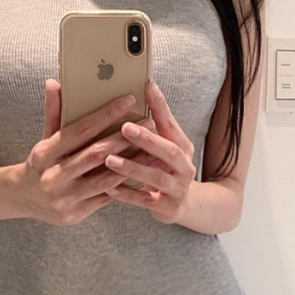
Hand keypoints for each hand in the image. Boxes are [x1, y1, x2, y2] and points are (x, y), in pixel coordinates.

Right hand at [14, 80, 154, 226]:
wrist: (24, 198)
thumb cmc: (42, 163)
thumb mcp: (45, 138)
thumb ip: (54, 112)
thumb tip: (54, 82)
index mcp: (45, 153)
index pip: (80, 130)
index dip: (106, 115)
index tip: (128, 101)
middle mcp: (54, 176)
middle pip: (96, 154)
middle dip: (126, 138)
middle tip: (149, 123)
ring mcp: (65, 198)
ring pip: (106, 179)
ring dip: (133, 163)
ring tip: (153, 148)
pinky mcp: (75, 214)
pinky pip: (106, 197)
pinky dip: (126, 185)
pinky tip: (144, 173)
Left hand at [103, 80, 194, 224]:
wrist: (184, 205)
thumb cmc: (166, 168)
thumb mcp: (166, 146)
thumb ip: (156, 124)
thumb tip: (144, 87)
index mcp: (183, 147)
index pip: (172, 124)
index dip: (161, 106)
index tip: (147, 87)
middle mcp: (185, 167)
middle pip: (169, 151)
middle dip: (147, 139)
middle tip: (125, 127)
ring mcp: (177, 189)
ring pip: (155, 177)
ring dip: (132, 168)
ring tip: (110, 159)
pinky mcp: (167, 207)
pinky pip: (145, 201)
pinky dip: (127, 195)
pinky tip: (109, 190)